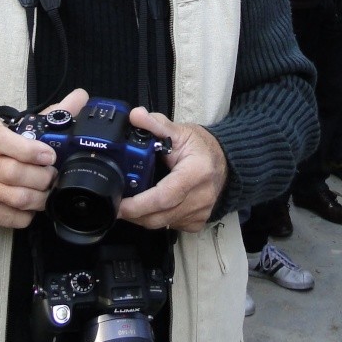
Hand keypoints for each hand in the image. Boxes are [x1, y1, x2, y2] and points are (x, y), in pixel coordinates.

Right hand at [0, 88, 89, 228]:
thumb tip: (80, 97)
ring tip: (47, 190)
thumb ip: (46, 115)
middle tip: (53, 175)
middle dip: (43, 177)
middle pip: (15, 173)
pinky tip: (31, 204)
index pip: (2, 140)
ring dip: (40, 197)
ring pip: (18, 198)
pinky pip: (13, 217)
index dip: (29, 150)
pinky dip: (29, 213)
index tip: (49, 155)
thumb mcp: (10, 126)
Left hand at [117, 107, 227, 231]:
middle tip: (115, 205)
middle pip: (160, 216)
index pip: (165, 196)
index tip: (120, 204)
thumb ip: (156, 124)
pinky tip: (149, 207)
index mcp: (196, 173)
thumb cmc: (201, 147)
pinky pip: (171, 226)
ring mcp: (200, 213)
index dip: (139, 204)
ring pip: (163, 224)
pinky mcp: (197, 222)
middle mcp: (201, 197)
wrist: (226, 161)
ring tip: (128, 205)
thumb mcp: (179, 131)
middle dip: (134, 214)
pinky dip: (156, 219)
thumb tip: (135, 115)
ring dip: (142, 218)